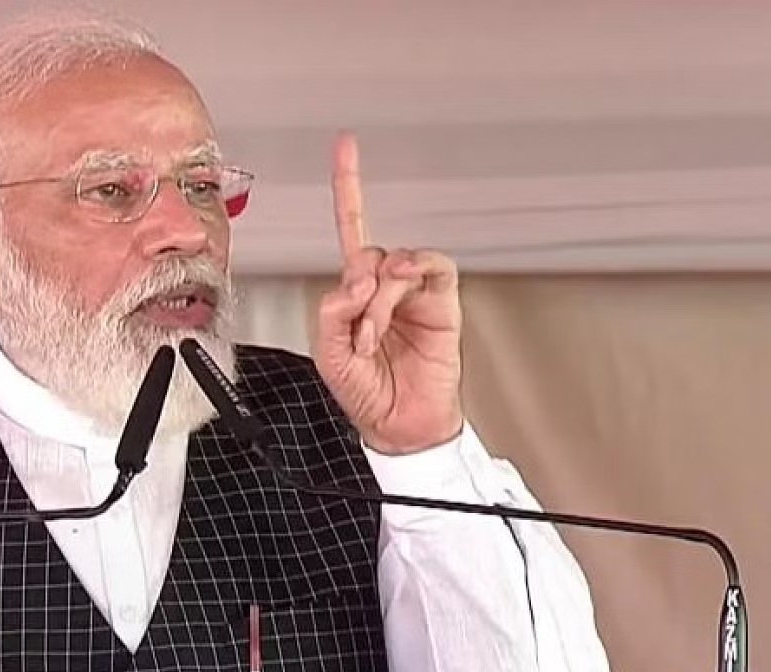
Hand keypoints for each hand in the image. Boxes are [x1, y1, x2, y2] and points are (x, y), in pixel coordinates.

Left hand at [311, 132, 464, 454]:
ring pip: (394, 262)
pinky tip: (401, 298)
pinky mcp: (442, 302)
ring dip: (380, 297)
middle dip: (357, 287)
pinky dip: (411, 278)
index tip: (346, 146)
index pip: (351, 232)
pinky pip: (432, 267)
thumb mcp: (328, 356)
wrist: (402, 426)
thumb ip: (330, 313)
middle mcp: (385, 287)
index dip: (349, 190)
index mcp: (356, 295)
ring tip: (377, 334)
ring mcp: (415, 293)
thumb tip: (353, 282)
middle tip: (358, 327)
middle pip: (367, 251)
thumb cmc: (367, 394)